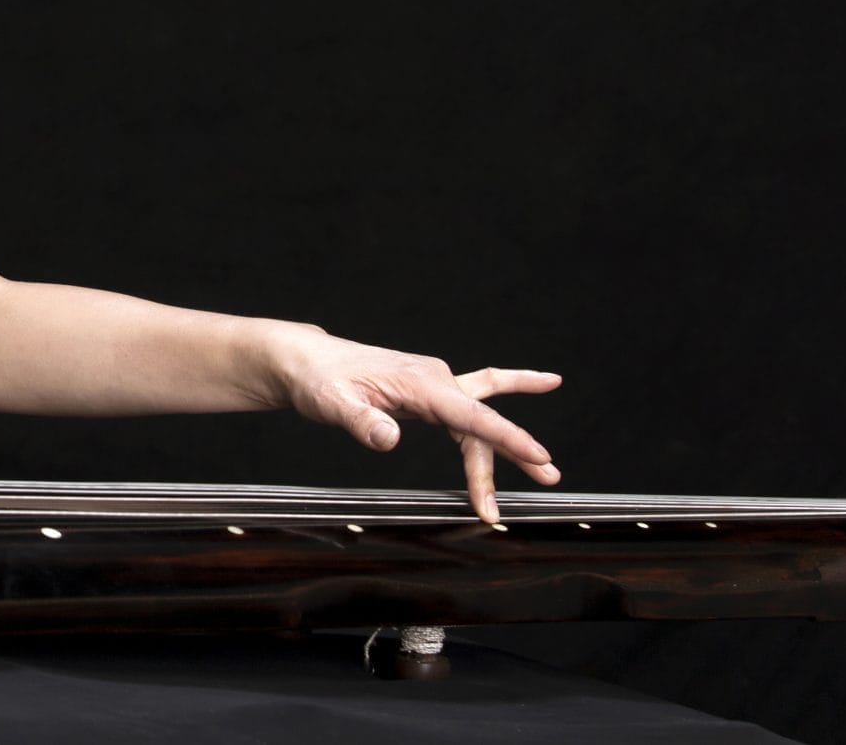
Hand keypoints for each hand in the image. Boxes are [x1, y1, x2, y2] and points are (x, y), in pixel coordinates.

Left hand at [266, 325, 561, 520]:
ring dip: (506, 446)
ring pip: (479, 418)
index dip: (506, 438)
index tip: (537, 457)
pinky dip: (510, 388)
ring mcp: (433, 383)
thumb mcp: (330, 403)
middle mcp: (433, 378)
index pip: (470, 415)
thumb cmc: (316, 379)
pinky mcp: (427, 391)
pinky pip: (476, 394)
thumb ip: (360, 421)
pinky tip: (542, 382)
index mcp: (417, 382)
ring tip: (541, 471)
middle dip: (509, 455)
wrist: (303, 361)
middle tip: (539, 484)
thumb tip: (389, 438)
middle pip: (479, 423)